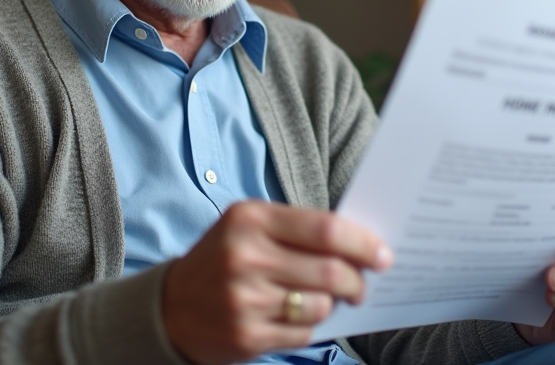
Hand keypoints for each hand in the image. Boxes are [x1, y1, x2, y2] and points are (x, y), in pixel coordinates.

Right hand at [162, 200, 392, 364]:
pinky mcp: (247, 335)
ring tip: (324, 300)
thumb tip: (361, 245)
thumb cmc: (224, 259)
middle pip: (331, 271)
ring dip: (333, 305)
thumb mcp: (249, 228)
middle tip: (362, 285)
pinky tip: (297, 316)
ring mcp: (245, 299)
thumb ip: (298, 229)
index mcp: (250, 219)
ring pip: (322, 305)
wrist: (171, 308)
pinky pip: (305, 332)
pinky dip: (312, 325)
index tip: (384, 255)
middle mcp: (245, 256)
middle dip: (358, 281)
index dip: (362, 244)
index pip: (325, 229)